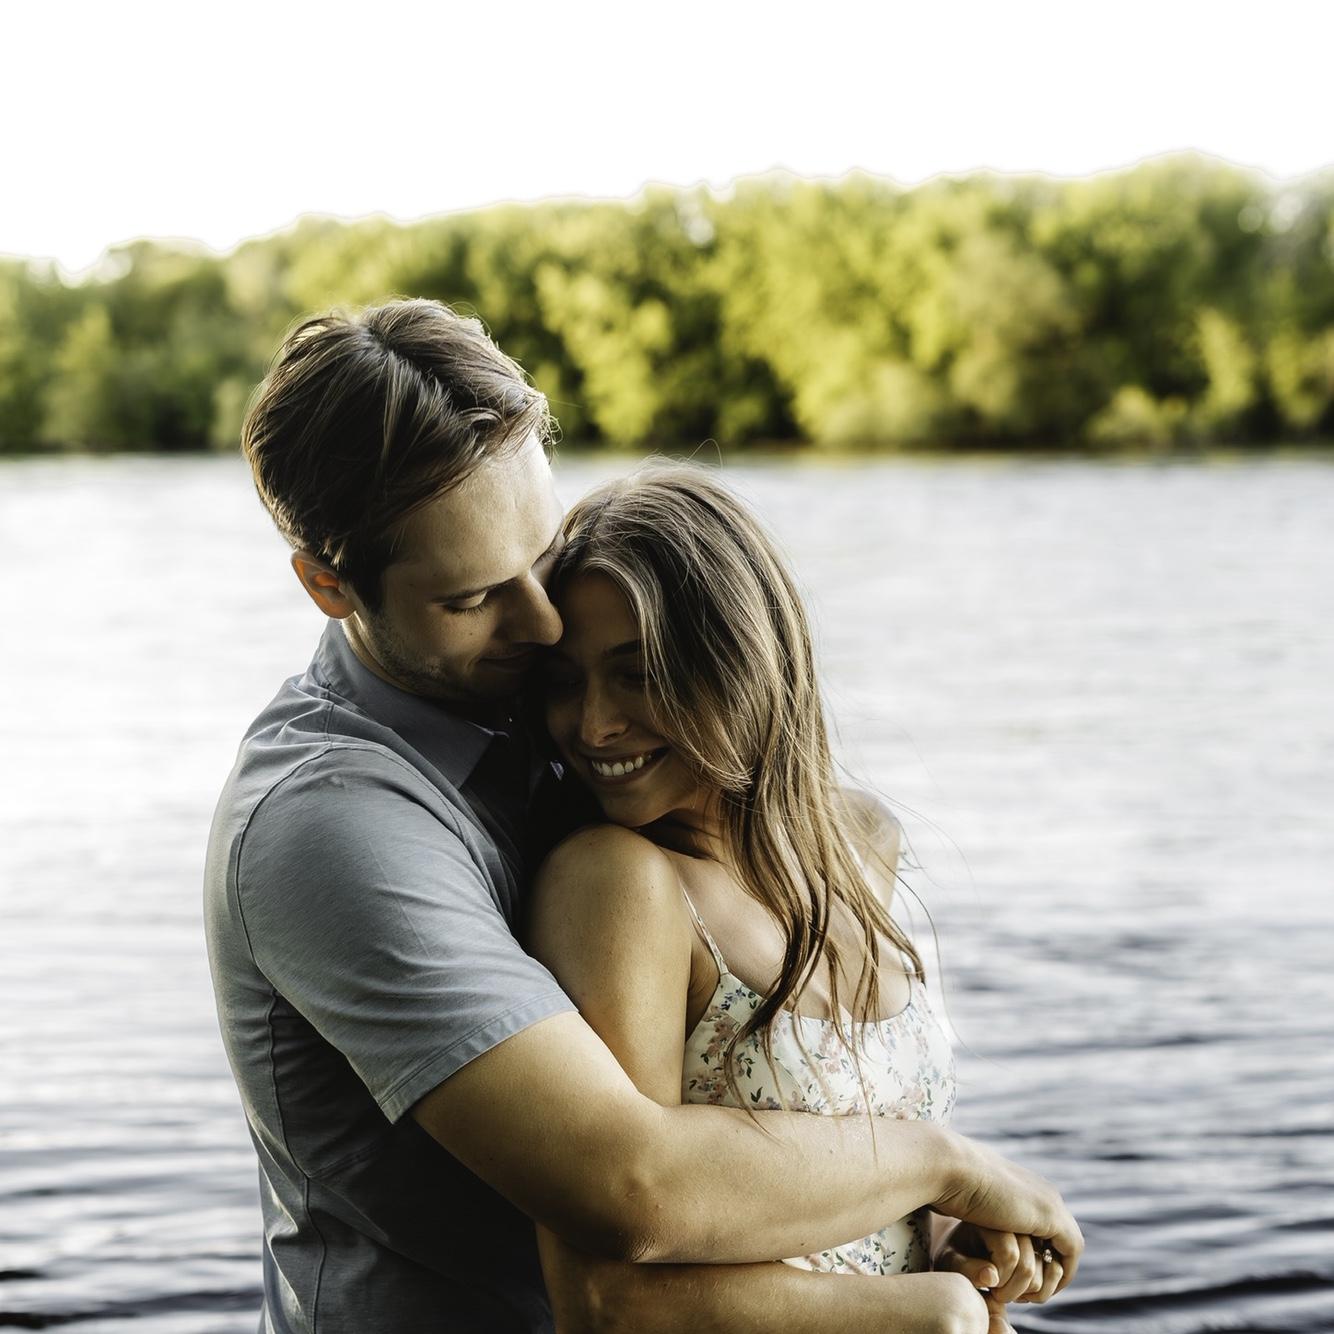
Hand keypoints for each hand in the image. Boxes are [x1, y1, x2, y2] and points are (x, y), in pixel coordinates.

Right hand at [934, 1135, 1082, 1290]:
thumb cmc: (947, 1181)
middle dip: (1045, 1271)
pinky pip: (1070, 1255)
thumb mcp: (969, 1200)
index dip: (1034, 1257)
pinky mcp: (1051, 1215)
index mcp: (1026, 1186)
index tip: (1013, 1277)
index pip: (1047, 1230)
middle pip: (1060, 1241)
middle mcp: (1044, 1192)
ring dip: (1050, 1277)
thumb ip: (983, 1213)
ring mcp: (1049, 1202)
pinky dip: (1058, 1276)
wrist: (948, 1165)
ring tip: (1026, 1295)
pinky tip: (1035, 1289)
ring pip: (1067, 1251)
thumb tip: (974, 1223)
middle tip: (1023, 1293)